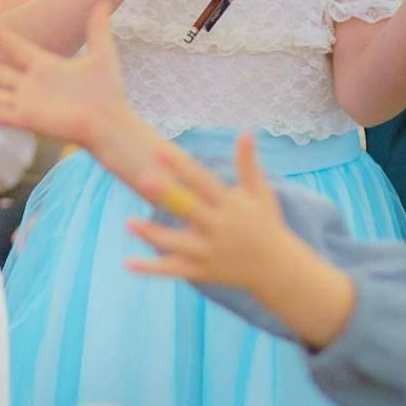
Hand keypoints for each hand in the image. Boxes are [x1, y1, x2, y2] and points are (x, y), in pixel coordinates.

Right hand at [0, 4, 138, 156]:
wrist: (111, 120)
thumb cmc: (108, 91)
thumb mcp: (102, 54)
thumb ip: (97, 29)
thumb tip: (103, 1)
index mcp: (46, 67)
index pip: (18, 49)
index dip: (2, 39)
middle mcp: (32, 85)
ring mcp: (28, 103)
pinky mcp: (28, 119)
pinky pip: (0, 113)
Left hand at [123, 134, 357, 349]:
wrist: (278, 269)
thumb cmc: (267, 224)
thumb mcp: (261, 193)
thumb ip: (248, 164)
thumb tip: (246, 132)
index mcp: (230, 206)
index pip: (202, 182)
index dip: (181, 167)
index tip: (160, 151)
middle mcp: (219, 228)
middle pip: (188, 209)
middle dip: (166, 196)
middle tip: (141, 179)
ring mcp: (210, 252)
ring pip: (176, 243)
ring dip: (152, 234)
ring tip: (128, 222)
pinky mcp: (202, 272)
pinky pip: (173, 270)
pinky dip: (151, 269)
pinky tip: (128, 263)